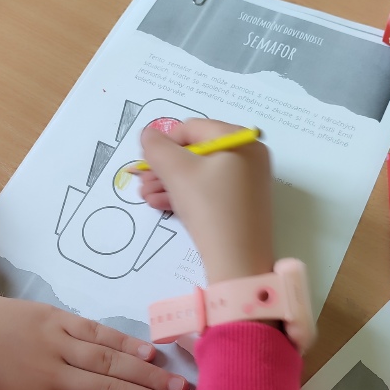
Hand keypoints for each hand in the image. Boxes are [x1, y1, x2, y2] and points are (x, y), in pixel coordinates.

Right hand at [138, 119, 273, 284]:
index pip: (193, 129)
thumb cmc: (209, 206)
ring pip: (199, 174)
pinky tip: (159, 204)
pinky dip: (184, 195)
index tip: (146, 161)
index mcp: (240, 140)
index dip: (165, 142)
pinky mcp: (241, 204)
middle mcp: (248, 156)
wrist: (238, 260)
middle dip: (164, 167)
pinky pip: (208, 190)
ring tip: (145, 196)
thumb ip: (157, 147)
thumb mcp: (177, 172)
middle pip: (195, 152)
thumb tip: (148, 134)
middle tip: (141, 180)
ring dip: (168, 182)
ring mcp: (246, 181)